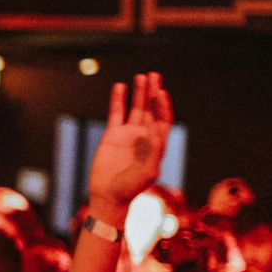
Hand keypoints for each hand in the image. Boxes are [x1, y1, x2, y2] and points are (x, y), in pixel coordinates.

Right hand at [87, 72, 172, 216]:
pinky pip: (116, 113)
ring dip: (140, 92)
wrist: (109, 196)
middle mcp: (144, 136)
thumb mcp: (148, 171)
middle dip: (154, 92)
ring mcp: (128, 134)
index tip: (160, 93)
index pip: (163, 119)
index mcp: (157, 144)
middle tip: (154, 75)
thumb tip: (156, 131)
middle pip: (151, 109)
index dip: (163, 106)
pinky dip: (118, 100)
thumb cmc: (131, 188)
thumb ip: (154, 150)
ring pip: (135, 108)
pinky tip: (120, 87)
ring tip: (142, 76)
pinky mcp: (112, 135)